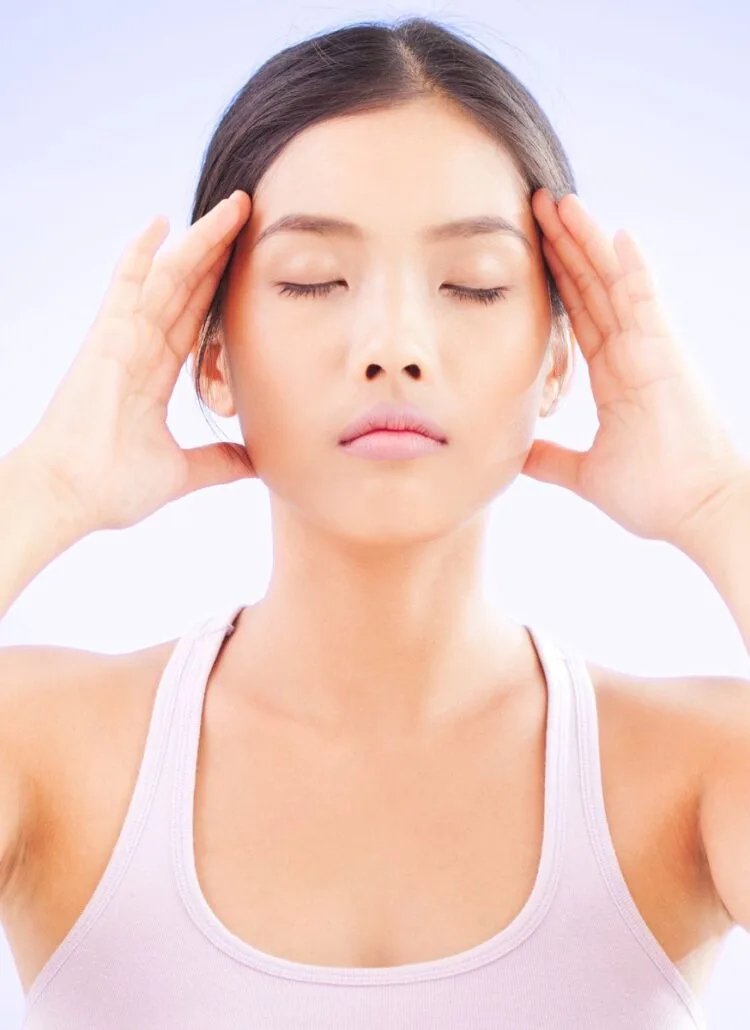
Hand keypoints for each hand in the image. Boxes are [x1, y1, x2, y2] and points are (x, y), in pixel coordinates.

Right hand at [22, 190, 255, 532]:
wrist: (71, 497)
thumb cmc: (111, 487)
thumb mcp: (182, 472)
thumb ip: (219, 463)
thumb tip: (258, 463)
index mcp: (155, 375)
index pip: (196, 320)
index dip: (220, 288)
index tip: (247, 262)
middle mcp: (139, 349)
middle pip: (187, 288)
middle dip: (218, 252)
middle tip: (248, 215)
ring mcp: (122, 340)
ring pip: (169, 278)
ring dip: (200, 242)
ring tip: (232, 207)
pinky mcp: (105, 340)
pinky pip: (126, 287)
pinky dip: (141, 255)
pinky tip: (160, 224)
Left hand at [522, 187, 747, 548]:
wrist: (697, 514)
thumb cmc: (656, 495)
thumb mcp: (586, 475)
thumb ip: (552, 459)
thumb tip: (519, 454)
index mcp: (614, 376)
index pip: (578, 315)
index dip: (556, 280)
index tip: (531, 247)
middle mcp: (633, 354)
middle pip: (591, 287)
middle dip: (564, 246)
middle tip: (536, 205)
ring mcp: (652, 350)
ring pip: (614, 284)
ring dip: (587, 242)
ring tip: (560, 202)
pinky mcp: (669, 357)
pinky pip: (648, 304)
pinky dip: (633, 269)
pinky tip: (616, 235)